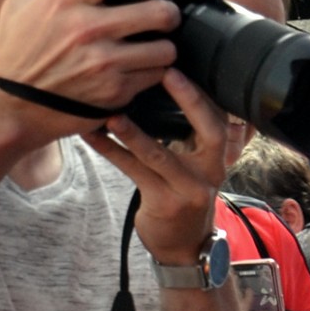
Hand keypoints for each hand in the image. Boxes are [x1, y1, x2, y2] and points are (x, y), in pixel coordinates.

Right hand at [0, 0, 179, 142]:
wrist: (10, 105)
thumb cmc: (15, 55)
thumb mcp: (17, 6)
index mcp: (66, 0)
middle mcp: (89, 28)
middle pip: (160, 12)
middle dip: (169, 12)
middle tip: (163, 15)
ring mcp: (106, 62)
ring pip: (166, 49)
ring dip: (164, 46)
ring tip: (153, 46)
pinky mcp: (117, 91)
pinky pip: (156, 76)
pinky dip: (154, 72)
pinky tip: (143, 68)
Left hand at [84, 71, 233, 264]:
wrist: (183, 246)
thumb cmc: (180, 195)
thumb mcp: (192, 165)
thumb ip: (185, 134)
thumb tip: (155, 87)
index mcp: (217, 157)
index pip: (219, 118)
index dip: (202, 93)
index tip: (177, 64)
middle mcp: (211, 171)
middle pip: (209, 131)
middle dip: (189, 100)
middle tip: (166, 72)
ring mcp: (190, 189)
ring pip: (160, 154)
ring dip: (133, 131)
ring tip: (111, 112)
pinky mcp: (166, 203)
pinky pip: (134, 171)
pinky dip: (110, 150)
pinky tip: (90, 134)